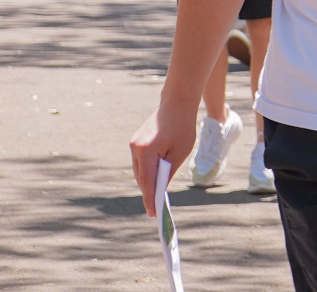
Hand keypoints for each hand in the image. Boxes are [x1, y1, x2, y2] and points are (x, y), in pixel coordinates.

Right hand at [129, 101, 196, 216]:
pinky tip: (153, 179)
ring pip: (139, 170)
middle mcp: (135, 148)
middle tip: (154, 209)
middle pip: (141, 177)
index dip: (150, 198)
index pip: (147, 181)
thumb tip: (159, 188)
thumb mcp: (180, 152)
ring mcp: (133, 144)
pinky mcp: (136, 141)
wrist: (176, 102)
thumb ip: (168, 171)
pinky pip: (140, 161)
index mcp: (146, 151)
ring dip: (147, 181)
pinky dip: (146, 170)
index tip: (153, 213)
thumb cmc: (183, 127)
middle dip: (148, 192)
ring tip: (154, 197)